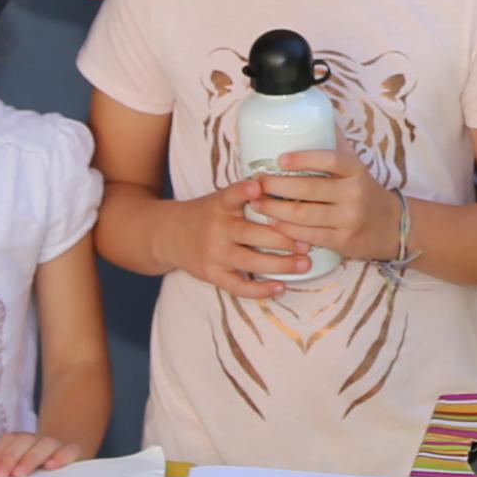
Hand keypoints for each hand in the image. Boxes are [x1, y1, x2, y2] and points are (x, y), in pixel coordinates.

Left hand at [0, 429, 91, 476]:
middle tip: (0, 476)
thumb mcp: (11, 460)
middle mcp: (38, 440)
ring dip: (31, 458)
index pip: (9, 440)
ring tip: (20, 474)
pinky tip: (52, 467)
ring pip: (44, 445)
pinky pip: (69, 451)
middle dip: (10, 457)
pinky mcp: (74, 452)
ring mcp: (57, 446)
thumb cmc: (33, 464)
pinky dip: (61, 456)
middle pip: (24, 441)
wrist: (68, 456)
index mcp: (22, 441)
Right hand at [169, 186, 308, 299]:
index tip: (260, 187)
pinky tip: (281, 287)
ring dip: (280, 264)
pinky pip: (238, 286)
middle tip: (308, 242)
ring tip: (304, 264)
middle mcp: (216, 228)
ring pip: (249, 261)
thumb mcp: (220, 199)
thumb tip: (286, 188)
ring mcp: (214, 253)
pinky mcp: (211, 274)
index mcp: (219, 205)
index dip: (245, 191)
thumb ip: (246, 196)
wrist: (168, 235)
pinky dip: (260, 289)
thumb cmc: (207, 214)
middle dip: (283, 239)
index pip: (231, 195)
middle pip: (251, 233)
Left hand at [250, 146, 400, 263]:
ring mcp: (348, 219)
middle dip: (276, 186)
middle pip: (308, 188)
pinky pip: (308, 235)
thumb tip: (312, 116)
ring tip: (257, 203)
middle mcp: (354, 193)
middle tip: (257, 183)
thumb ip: (335, 144)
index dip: (303, 158)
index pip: (329, 159)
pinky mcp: (342, 241)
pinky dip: (287, 229)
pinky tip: (272, 222)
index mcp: (356, 170)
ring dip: (275, 209)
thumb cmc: (363, 190)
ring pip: (304, 214)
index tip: (280, 159)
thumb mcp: (356, 165)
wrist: (391, 226)